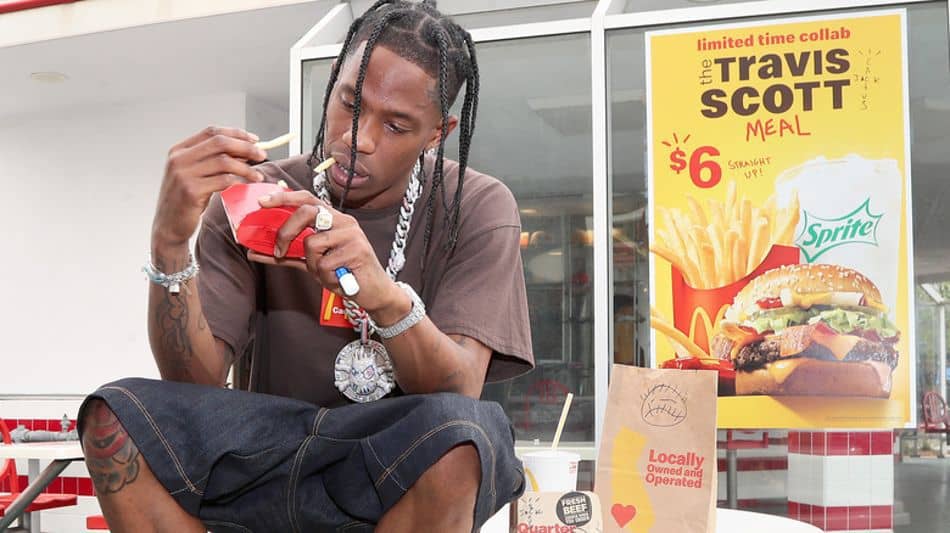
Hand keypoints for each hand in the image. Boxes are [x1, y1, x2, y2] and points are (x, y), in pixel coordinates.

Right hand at [152, 126, 266, 250]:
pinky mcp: (191, 192)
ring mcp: (183, 175)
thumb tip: (246, 150)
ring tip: (258, 176)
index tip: (255, 139)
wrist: (168, 226)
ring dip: (246, 167)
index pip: (212, 132)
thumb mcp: (196, 175)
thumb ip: (214, 161)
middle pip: (220, 143)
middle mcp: (179, 159)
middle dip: (245, 147)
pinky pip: (223, 181)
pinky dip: (238, 181)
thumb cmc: (186, 200)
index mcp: (179, 150)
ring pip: (224, 162)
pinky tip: (246, 186)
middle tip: (262, 155)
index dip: (236, 133)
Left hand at [247, 190, 400, 312]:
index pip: (307, 199)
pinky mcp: (357, 251)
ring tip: (327, 273)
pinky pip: (324, 264)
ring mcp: (352, 234)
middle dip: (287, 231)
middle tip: (279, 250)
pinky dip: (325, 277)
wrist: (374, 293)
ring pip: (313, 243)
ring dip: (312, 264)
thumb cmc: (343, 274)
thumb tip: (255, 252)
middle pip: (307, 211)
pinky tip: (339, 279)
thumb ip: (288, 254)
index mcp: (333, 219)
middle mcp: (344, 221)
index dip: (284, 198)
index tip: (262, 202)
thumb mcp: (313, 263)